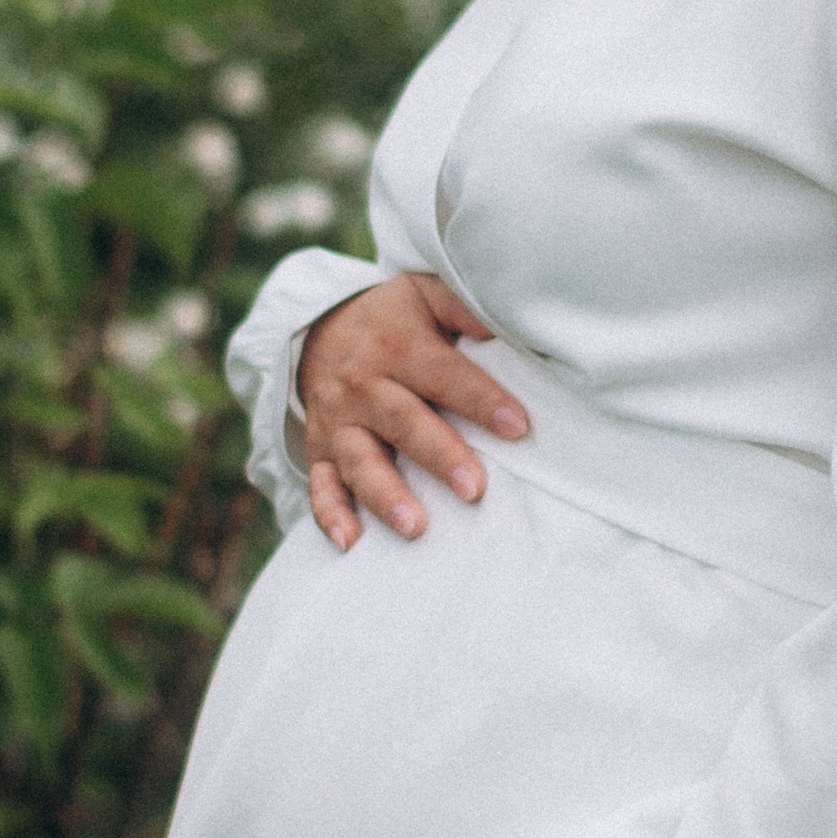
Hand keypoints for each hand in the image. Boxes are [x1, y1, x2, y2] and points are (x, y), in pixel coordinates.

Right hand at [296, 270, 529, 550]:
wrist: (318, 332)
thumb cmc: (394, 321)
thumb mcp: (427, 296)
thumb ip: (465, 308)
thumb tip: (511, 324)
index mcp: (397, 345)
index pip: (443, 374)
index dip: (481, 399)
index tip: (518, 427)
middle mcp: (363, 385)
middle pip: (403, 422)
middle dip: (439, 456)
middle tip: (474, 489)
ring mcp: (338, 421)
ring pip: (361, 461)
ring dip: (386, 496)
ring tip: (417, 527)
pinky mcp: (320, 451)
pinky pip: (321, 485)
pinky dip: (331, 514)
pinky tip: (351, 542)